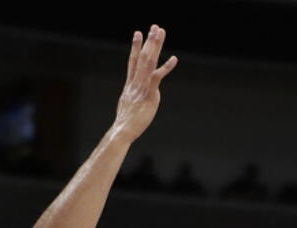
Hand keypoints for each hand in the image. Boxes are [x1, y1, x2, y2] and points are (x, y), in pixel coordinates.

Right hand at [113, 25, 177, 142]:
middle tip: (154, 27)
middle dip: (149, 41)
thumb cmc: (126, 123)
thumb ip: (133, 98)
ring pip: (148, 62)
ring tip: (160, 33)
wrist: (123, 130)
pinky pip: (157, 77)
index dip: (135, 46)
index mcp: (130, 84)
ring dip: (155, 46)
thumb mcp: (128, 106)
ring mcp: (141, 86)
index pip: (132, 61)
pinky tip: (174, 59)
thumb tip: (136, 98)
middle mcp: (135, 82)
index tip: (137, 33)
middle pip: (142, 57)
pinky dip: (166, 67)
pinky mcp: (149, 94)